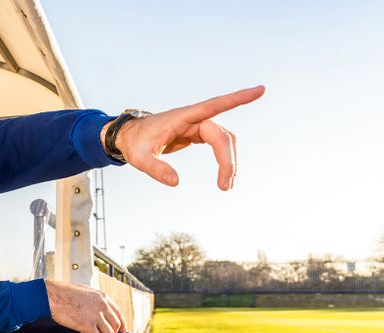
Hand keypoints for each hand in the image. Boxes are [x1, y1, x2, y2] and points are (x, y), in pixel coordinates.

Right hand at [44, 280, 126, 332]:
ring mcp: (96, 316)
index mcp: (102, 297)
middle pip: (116, 324)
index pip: (118, 312)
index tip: (123, 330)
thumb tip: (95, 306)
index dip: (122, 323)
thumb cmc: (63, 293)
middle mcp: (102, 306)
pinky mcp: (88, 326)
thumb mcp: (84, 291)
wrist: (53, 297)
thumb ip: (94, 299)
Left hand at [106, 85, 265, 189]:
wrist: (129, 137)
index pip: (214, 105)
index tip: (260, 90)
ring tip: (226, 186)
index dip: (237, 99)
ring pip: (224, 140)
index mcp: (182, 117)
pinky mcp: (197, 133)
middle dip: (227, 160)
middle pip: (222, 136)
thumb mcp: (139, 158)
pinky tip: (225, 176)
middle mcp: (194, 118)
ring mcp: (197, 125)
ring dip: (229, 161)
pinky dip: (224, 158)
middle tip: (225, 186)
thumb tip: (175, 182)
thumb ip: (155, 169)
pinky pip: (218, 143)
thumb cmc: (134, 143)